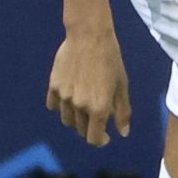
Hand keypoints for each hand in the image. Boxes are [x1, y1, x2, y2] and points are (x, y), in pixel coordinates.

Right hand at [47, 27, 131, 146]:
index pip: (94, 138)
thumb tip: (123, 133)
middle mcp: (79, 106)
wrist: (89, 36)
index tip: (105, 136)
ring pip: (67, 119)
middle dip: (89, 128)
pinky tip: (69, 98)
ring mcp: (64, 97)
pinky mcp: (53, 86)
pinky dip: (60, 106)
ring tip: (83, 107)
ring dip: (75, 119)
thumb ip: (122, 111)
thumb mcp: (122, 85)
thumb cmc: (110, 60)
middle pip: (80, 130)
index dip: (100, 140)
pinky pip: (54, 105)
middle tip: (96, 118)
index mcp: (99, 108)